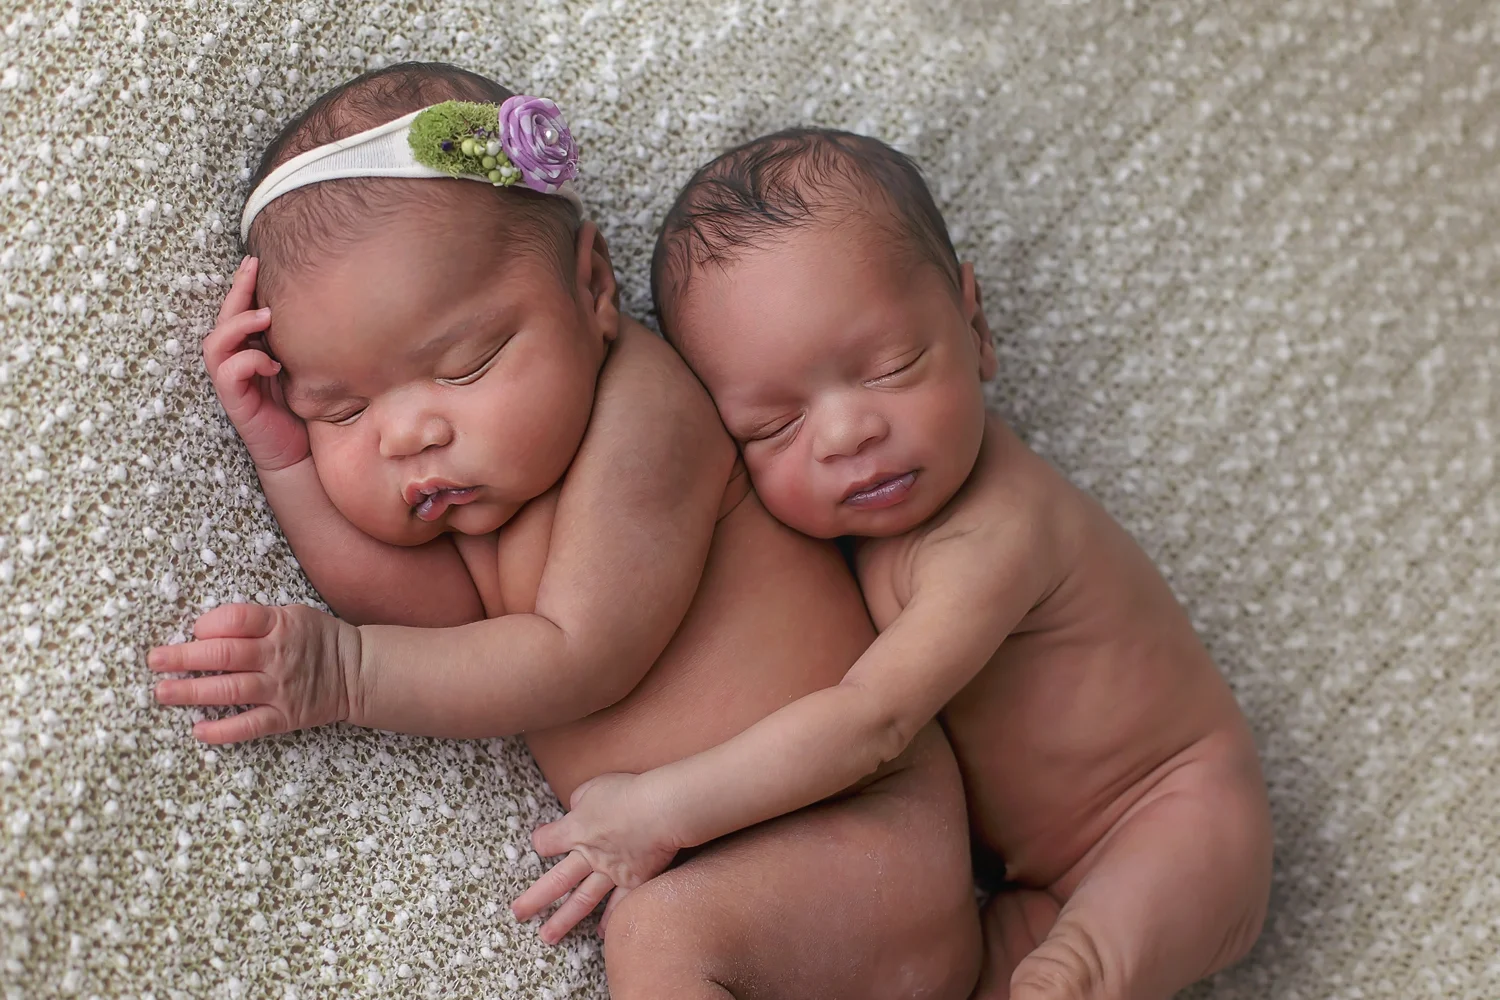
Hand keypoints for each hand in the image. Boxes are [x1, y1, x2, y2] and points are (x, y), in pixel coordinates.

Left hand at [150, 603, 360, 743]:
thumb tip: (207, 630)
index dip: (207, 624)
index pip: (235, 619)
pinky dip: (222, 731)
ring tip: (162, 692)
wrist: (357, 670)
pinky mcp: (285, 716)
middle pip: (223, 653)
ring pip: (229, 689)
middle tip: (155, 661)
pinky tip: (198, 731)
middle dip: (183, 657)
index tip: (193, 632)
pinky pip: (249, 726)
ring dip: (191, 692)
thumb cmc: (318, 639)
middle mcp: (277, 655)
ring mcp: (280, 688)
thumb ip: (255, 621)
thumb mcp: (293, 614)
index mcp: (279, 624)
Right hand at [204, 256, 308, 470]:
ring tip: (266, 316)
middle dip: (236, 291)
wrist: (298, 453)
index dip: (242, 285)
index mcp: (248, 349)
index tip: (255, 259)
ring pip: (216, 343)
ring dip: (239, 325)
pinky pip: (228, 373)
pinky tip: (273, 364)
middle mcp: (234, 362)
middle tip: (252, 267)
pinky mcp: (234, 402)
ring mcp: (231, 382)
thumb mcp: (306, 367)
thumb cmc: (302, 408)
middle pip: (222, 319)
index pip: (238, 311)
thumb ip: (302, 342)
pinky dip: (249, 362)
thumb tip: (325, 305)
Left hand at [510, 772, 680, 943]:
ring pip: (582, 901)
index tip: (541, 843)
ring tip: (547, 937)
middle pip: (555, 882)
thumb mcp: (594, 786)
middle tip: (518, 915)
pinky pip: (619, 905)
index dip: (541, 842)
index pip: (546, 842)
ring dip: (563, 921)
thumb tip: (576, 809)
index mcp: (575, 830)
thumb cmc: (627, 792)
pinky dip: (610, 920)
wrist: (660, 809)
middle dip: (534, 899)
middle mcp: (588, 856)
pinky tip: (600, 933)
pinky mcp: (634, 881)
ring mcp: (611, 872)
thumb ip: (580, 800)